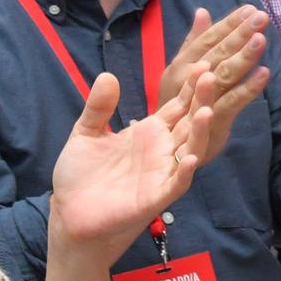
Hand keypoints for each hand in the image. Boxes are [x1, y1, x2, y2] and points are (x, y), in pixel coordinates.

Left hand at [49, 69, 216, 266]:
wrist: (69, 214)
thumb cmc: (81, 176)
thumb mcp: (86, 133)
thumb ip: (99, 107)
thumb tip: (108, 76)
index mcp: (150, 133)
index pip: (177, 106)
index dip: (189, 88)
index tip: (202, 65)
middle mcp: (162, 151)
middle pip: (189, 122)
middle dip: (200, 100)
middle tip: (211, 76)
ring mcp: (162, 173)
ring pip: (190, 149)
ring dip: (200, 132)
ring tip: (206, 111)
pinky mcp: (156, 197)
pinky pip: (176, 183)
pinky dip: (184, 171)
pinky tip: (190, 157)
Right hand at [158, 4, 271, 164]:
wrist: (164, 149)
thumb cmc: (176, 106)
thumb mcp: (181, 71)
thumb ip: (194, 42)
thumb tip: (202, 11)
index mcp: (181, 65)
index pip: (208, 39)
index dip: (229, 24)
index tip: (251, 8)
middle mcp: (188, 79)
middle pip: (217, 53)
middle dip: (239, 33)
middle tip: (261, 16)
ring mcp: (199, 99)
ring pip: (223, 75)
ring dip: (243, 57)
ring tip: (261, 39)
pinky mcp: (213, 121)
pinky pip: (232, 103)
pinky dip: (247, 88)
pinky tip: (263, 74)